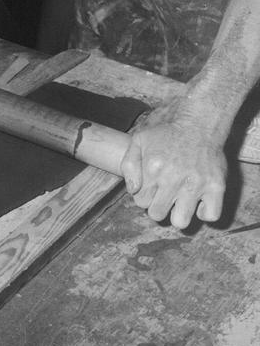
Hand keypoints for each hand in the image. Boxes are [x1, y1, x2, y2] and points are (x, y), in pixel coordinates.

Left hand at [121, 101, 226, 228]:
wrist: (199, 123)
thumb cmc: (167, 133)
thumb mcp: (139, 140)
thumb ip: (128, 165)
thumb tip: (133, 190)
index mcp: (153, 168)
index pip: (140, 202)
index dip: (145, 195)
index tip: (152, 185)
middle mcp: (174, 178)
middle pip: (157, 214)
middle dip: (158, 205)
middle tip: (165, 192)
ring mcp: (196, 184)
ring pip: (180, 222)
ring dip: (178, 214)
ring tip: (180, 200)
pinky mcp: (217, 187)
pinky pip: (211, 216)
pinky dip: (205, 212)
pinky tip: (199, 201)